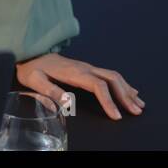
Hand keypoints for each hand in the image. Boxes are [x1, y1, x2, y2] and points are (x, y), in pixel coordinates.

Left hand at [16, 53, 143, 120]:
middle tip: (136, 111)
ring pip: (113, 76)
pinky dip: (122, 84)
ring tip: (139, 104)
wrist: (29, 52)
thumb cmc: (31, 68)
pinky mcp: (86, 68)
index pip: (98, 85)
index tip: (116, 115)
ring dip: (127, 90)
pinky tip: (131, 91)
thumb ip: (51, 91)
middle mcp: (84, 68)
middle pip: (111, 79)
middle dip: (125, 95)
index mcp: (74, 72)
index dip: (109, 101)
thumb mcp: (35, 81)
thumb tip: (70, 103)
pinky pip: (108, 74)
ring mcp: (86, 67)